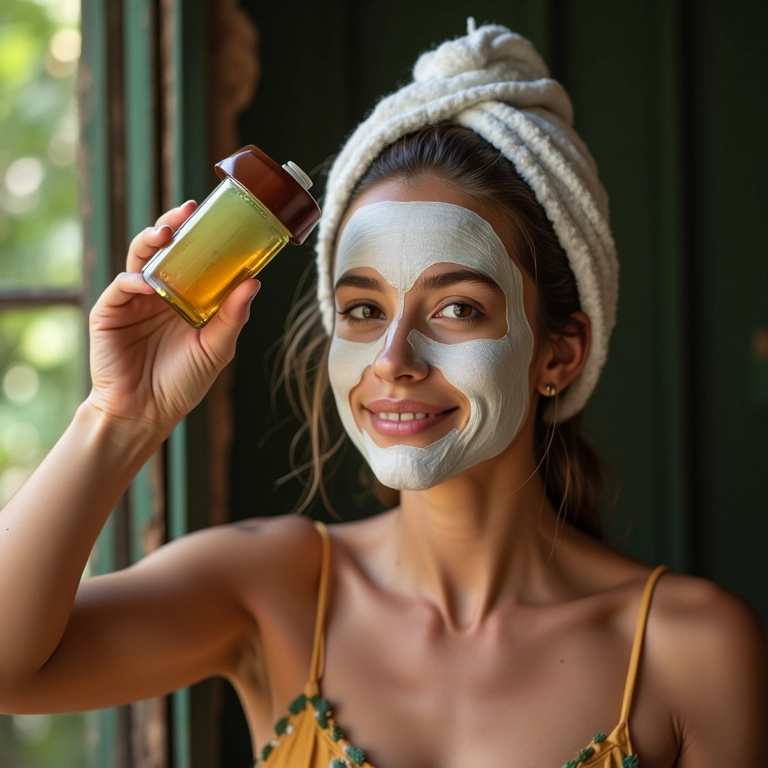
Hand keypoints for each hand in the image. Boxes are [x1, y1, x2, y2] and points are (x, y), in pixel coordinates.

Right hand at [86, 202, 260, 431]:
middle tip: (187, 211)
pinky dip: (133, 280)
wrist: (145, 413)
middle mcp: (158, 293)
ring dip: (150, 241)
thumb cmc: (182, 383)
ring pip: (139, 258)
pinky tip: (147, 283)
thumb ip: (231, 317)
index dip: (201, 236)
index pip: (192, 258)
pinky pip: (120, 286)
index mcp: (184, 298)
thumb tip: (253, 282)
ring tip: (167, 233)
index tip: (216, 216)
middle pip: (164, 249)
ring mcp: (133, 300)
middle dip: (174, 225)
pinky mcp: (109, 312)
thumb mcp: (216, 349)